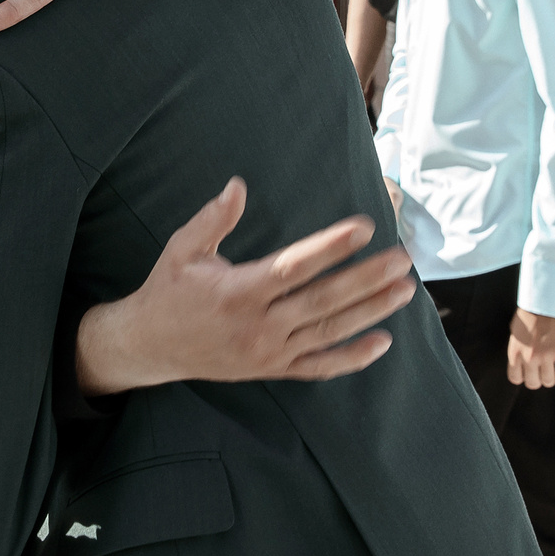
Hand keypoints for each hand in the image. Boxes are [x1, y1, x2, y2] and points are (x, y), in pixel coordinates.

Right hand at [74, 178, 418, 392]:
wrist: (150, 347)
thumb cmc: (168, 290)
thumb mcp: (181, 249)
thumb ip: (212, 219)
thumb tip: (238, 186)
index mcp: (236, 292)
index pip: (293, 267)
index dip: (330, 247)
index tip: (362, 228)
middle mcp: (256, 326)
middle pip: (322, 301)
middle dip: (366, 279)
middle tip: (402, 259)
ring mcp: (268, 352)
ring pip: (329, 333)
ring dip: (370, 312)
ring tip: (404, 290)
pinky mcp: (272, 369)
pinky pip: (319, 367)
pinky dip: (352, 358)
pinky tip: (383, 342)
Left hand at [508, 308, 554, 388]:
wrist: (546, 301)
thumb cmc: (530, 315)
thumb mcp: (516, 334)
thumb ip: (518, 351)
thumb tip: (521, 365)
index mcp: (514, 352)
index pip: (515, 379)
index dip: (523, 377)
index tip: (528, 371)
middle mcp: (529, 357)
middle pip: (533, 384)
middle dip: (538, 378)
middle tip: (542, 369)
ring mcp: (546, 356)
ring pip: (549, 382)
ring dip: (551, 376)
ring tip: (553, 365)